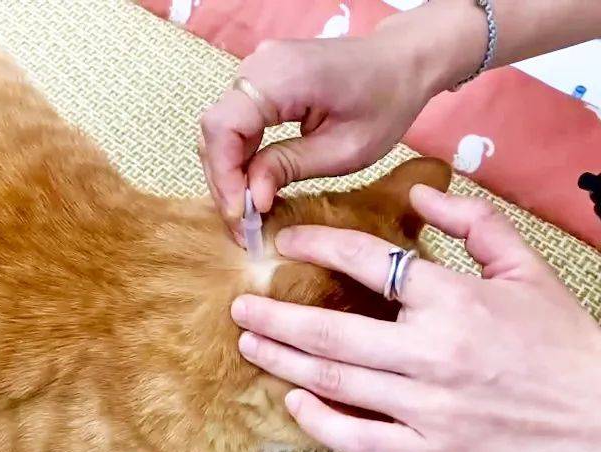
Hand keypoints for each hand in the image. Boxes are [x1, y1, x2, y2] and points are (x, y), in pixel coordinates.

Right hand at [199, 35, 436, 238]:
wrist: (403, 61)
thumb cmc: (386, 102)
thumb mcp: (345, 149)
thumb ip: (289, 168)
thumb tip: (250, 199)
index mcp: (282, 76)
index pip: (224, 127)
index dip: (224, 175)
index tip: (240, 215)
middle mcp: (259, 65)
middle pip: (215, 128)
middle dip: (223, 179)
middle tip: (241, 223)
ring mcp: (256, 68)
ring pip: (220, 126)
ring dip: (228, 170)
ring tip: (246, 209)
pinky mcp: (260, 78)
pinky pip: (235, 119)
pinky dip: (238, 154)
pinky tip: (252, 182)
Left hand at [231, 185, 600, 451]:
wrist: (598, 411)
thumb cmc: (560, 339)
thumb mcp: (525, 266)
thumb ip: (473, 223)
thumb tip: (420, 196)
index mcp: (454, 300)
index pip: (369, 261)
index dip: (319, 244)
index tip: (287, 240)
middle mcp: (432, 353)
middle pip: (331, 332)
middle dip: (274, 317)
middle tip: (240, 306)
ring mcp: (427, 407)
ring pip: (334, 381)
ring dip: (281, 360)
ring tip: (250, 344)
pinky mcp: (429, 450)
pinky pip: (357, 439)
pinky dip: (318, 421)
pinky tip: (292, 400)